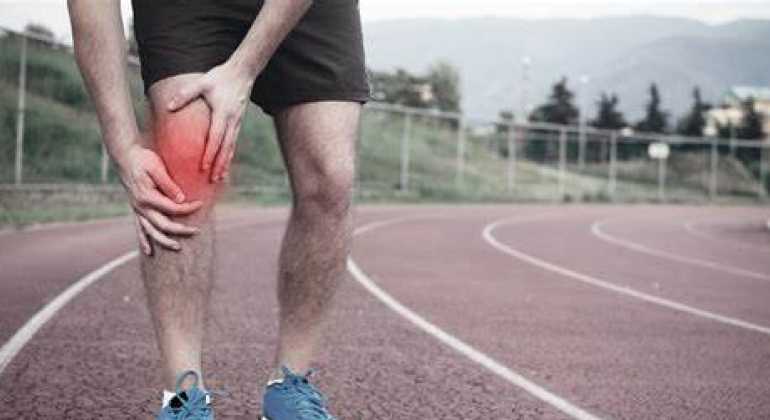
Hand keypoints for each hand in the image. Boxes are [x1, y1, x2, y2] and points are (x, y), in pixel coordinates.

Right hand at [117, 144, 202, 254]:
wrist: (125, 156)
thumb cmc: (143, 159)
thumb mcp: (157, 167)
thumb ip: (168, 184)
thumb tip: (181, 200)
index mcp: (147, 196)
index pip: (172, 208)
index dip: (188, 209)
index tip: (201, 204)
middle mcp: (141, 207)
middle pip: (163, 225)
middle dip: (181, 231)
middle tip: (197, 232)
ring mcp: (137, 210)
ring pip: (151, 231)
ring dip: (164, 241)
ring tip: (178, 247)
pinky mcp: (136, 210)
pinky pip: (139, 228)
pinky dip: (144, 240)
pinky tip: (149, 252)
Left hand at [167, 60, 254, 181]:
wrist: (243, 72)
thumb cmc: (221, 77)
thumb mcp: (202, 82)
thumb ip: (185, 94)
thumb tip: (169, 107)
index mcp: (223, 113)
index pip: (216, 138)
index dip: (210, 154)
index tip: (204, 167)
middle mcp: (233, 121)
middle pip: (226, 148)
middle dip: (220, 165)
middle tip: (214, 180)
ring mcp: (237, 123)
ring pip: (231, 147)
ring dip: (226, 163)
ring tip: (220, 177)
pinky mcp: (238, 122)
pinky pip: (233, 142)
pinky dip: (229, 154)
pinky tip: (225, 162)